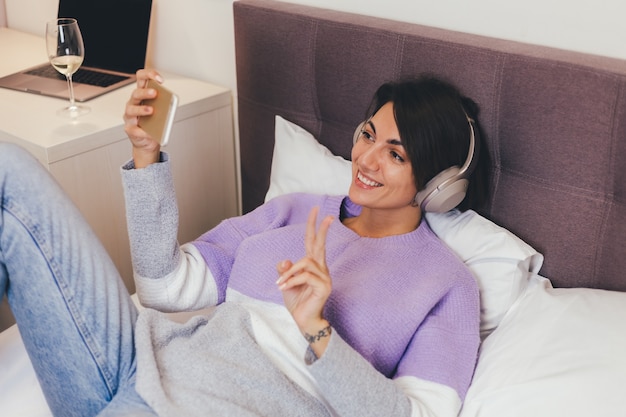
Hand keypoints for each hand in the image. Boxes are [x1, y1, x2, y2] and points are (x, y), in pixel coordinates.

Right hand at [122, 69, 163, 167]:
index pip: (142, 78)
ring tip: (151, 111)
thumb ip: (165, 105)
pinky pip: (134, 129)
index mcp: (142, 95)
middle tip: (155, 93)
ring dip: (141, 109)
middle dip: (145, 92)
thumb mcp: (162, 112)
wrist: (148, 141)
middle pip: (136, 93)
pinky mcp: (129, 129)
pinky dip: (142, 131)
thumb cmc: (154, 123)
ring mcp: (130, 116)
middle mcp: (134, 103)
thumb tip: (170, 103)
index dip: (149, 75)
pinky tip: (148, 132)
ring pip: (131, 109)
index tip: (160, 79)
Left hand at [276, 206, 333, 356]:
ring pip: (305, 263)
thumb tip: (285, 260)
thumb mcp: (286, 283)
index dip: (314, 227)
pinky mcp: (324, 286)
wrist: (304, 321)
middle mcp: (321, 269)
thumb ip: (285, 270)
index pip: (314, 242)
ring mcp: (325, 277)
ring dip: (289, 273)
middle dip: (321, 228)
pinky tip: (284, 288)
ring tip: (281, 284)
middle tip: (326, 214)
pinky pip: (305, 276)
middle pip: (320, 244)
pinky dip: (292, 280)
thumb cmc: (297, 302)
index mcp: (313, 266)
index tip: (317, 211)